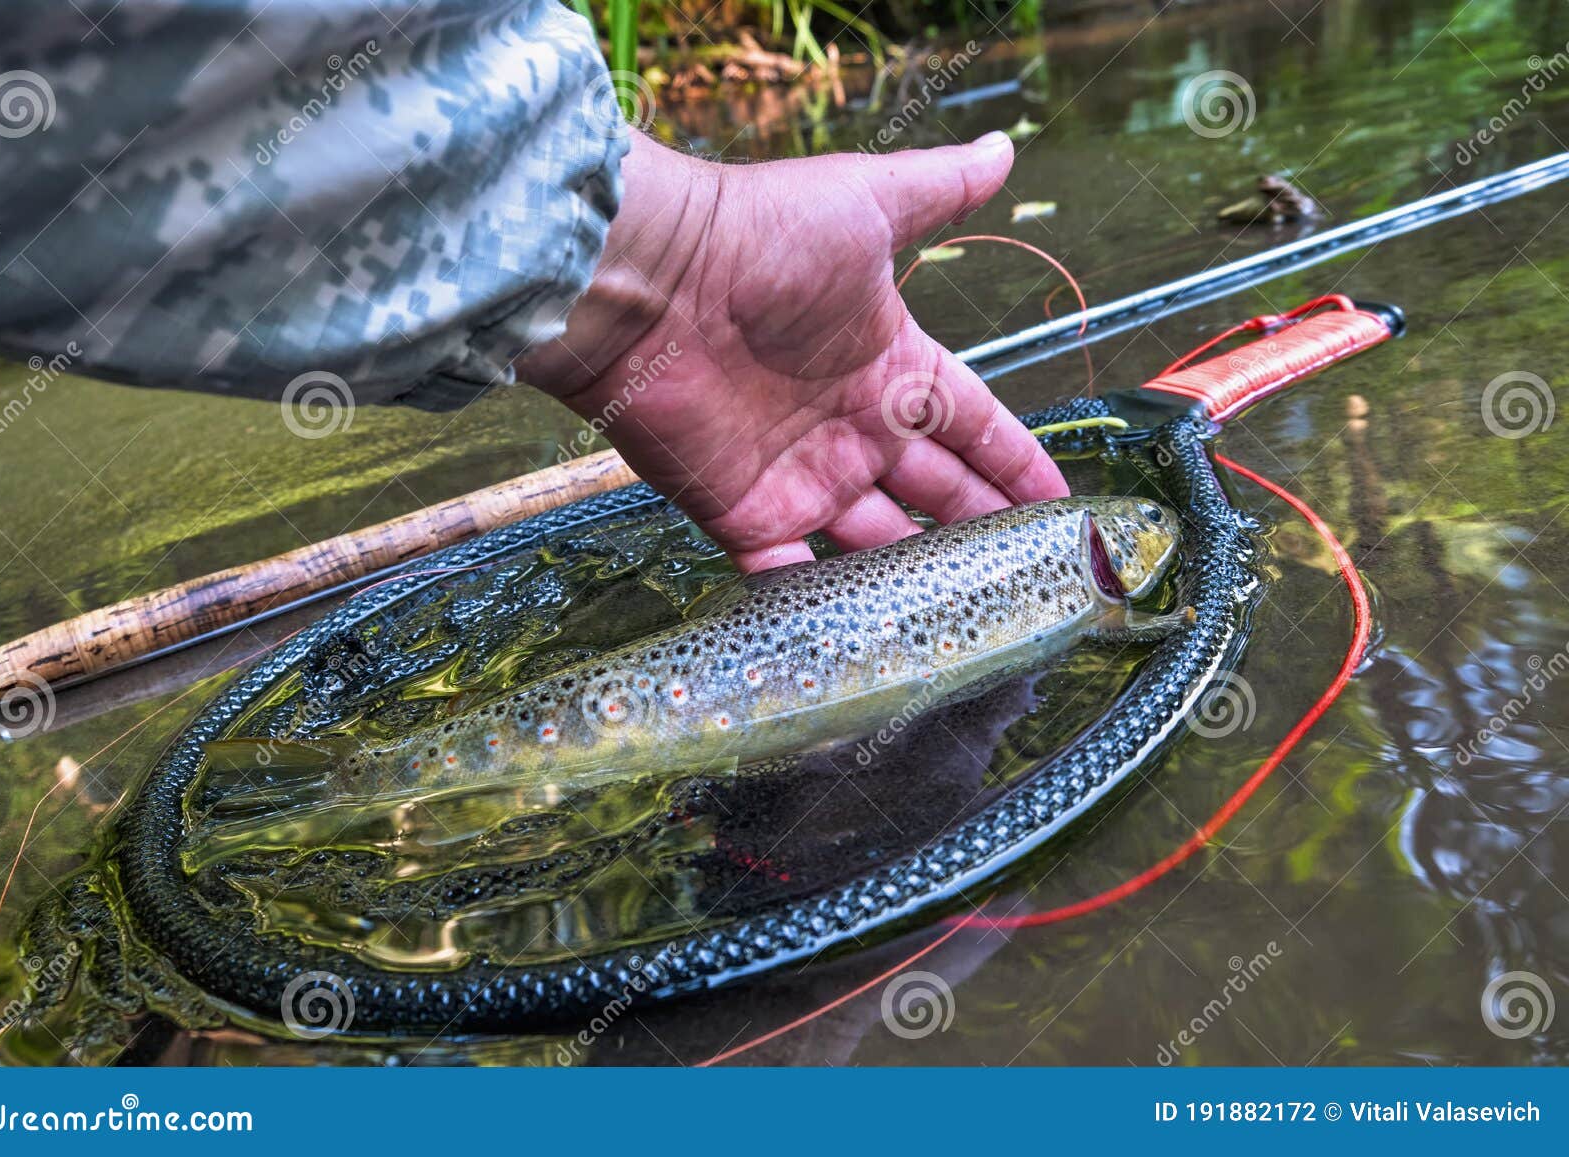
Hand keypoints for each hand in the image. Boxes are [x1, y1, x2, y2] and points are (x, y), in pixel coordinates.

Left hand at [516, 131, 1067, 571]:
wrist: (647, 284)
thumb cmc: (757, 236)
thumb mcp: (866, 204)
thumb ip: (937, 191)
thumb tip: (1004, 148)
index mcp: (889, 364)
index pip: (971, 423)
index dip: (1015, 462)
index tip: (1058, 502)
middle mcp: (851, 427)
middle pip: (934, 492)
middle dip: (979, 530)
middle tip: (1030, 577)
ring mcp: (799, 477)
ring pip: (875, 542)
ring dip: (916, 576)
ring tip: (970, 619)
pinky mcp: (744, 516)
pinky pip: (789, 576)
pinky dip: (820, 608)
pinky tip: (869, 639)